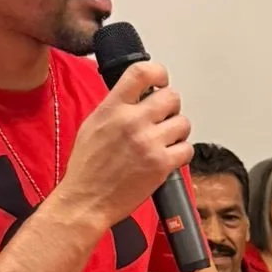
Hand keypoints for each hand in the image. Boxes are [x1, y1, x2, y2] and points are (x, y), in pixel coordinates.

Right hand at [56, 60, 191, 228]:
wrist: (85, 200)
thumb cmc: (87, 168)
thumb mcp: (93, 125)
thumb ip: (116, 107)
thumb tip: (137, 95)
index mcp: (113, 108)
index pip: (142, 72)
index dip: (159, 73)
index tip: (161, 82)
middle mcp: (132, 121)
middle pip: (171, 97)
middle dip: (171, 108)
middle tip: (163, 119)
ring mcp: (148, 142)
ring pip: (183, 123)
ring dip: (177, 132)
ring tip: (163, 142)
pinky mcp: (161, 164)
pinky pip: (186, 149)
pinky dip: (181, 153)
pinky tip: (168, 158)